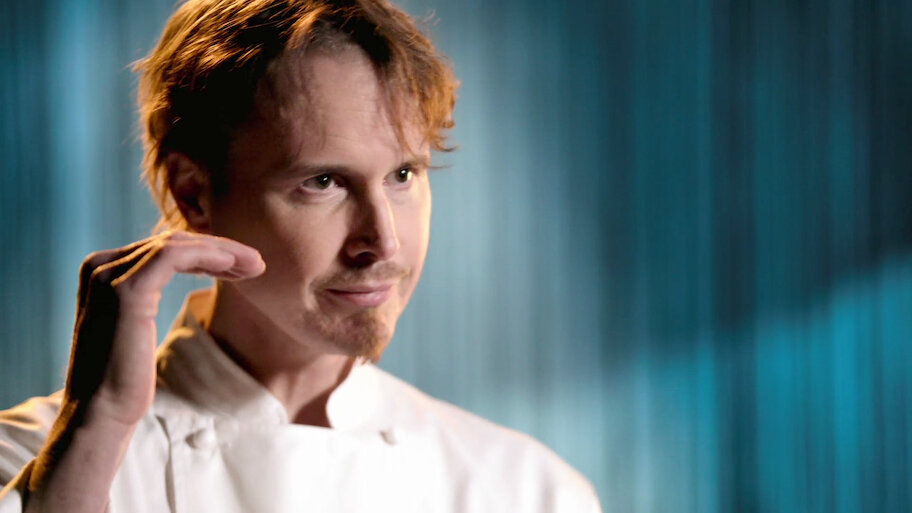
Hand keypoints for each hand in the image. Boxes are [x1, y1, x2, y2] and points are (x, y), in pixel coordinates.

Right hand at [64, 230, 264, 425]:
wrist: (101, 413)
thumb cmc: (124, 380)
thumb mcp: (136, 328)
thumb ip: (146, 299)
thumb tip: (175, 286)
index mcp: (102, 272)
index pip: (164, 248)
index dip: (208, 253)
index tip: (243, 267)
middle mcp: (100, 266)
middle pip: (173, 242)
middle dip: (220, 250)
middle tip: (257, 264)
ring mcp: (110, 276)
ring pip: (177, 244)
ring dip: (222, 252)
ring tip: (256, 266)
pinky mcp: (126, 290)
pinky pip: (174, 256)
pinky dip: (208, 256)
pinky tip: (234, 267)